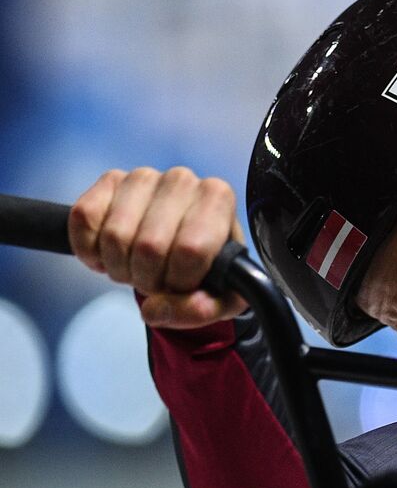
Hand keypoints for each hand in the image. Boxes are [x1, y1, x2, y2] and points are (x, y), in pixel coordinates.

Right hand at [69, 167, 246, 327]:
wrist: (185, 248)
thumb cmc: (208, 270)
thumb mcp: (222, 299)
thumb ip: (202, 310)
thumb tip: (158, 310)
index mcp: (218, 199)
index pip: (190, 250)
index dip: (178, 281)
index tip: (181, 285)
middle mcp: (182, 180)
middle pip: (149, 247)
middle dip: (147, 279)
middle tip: (155, 280)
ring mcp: (143, 177)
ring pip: (114, 236)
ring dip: (119, 268)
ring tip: (136, 268)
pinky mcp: (108, 181)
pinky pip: (83, 219)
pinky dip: (89, 250)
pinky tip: (108, 255)